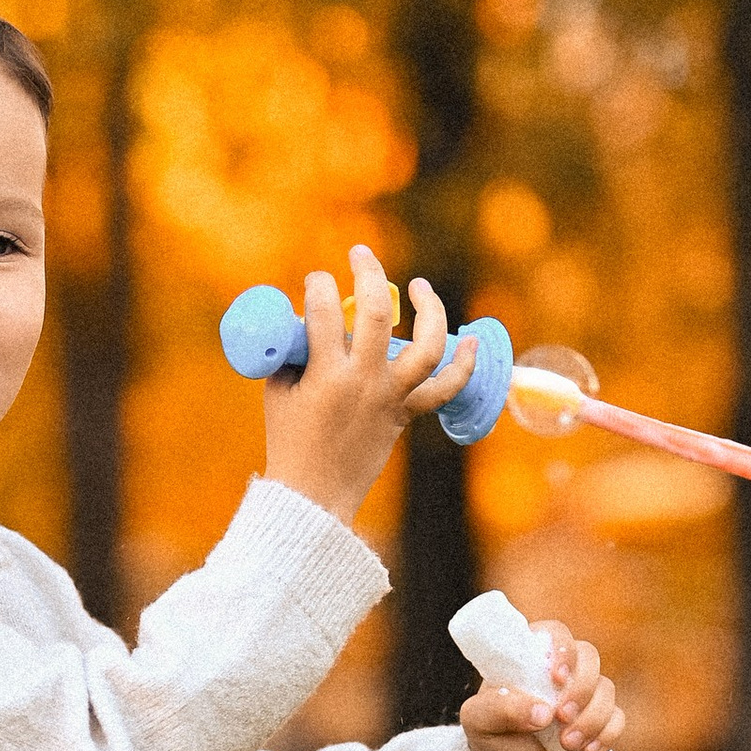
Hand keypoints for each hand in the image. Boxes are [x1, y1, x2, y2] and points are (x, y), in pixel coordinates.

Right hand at [260, 246, 480, 525]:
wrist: (314, 496)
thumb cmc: (289, 442)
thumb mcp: (279, 392)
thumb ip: (295, 354)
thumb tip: (309, 323)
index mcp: (325, 375)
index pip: (322, 311)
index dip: (318, 284)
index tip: (316, 281)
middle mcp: (363, 382)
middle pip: (374, 314)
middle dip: (368, 274)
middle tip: (360, 254)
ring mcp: (390, 397)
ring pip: (426, 346)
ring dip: (429, 310)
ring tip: (420, 286)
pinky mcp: (405, 414)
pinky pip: (444, 389)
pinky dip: (463, 365)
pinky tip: (472, 339)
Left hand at [460, 624, 620, 750]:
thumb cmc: (493, 742)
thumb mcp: (479, 724)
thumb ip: (500, 709)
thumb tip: (541, 712)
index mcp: (530, 661)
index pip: (554, 633)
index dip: (562, 648)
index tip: (556, 677)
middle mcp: (560, 673)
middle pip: (589, 657)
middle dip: (580, 688)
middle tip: (561, 717)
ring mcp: (583, 697)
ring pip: (606, 689)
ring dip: (591, 718)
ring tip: (567, 744)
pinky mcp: (600, 723)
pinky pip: (618, 719)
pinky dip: (607, 735)